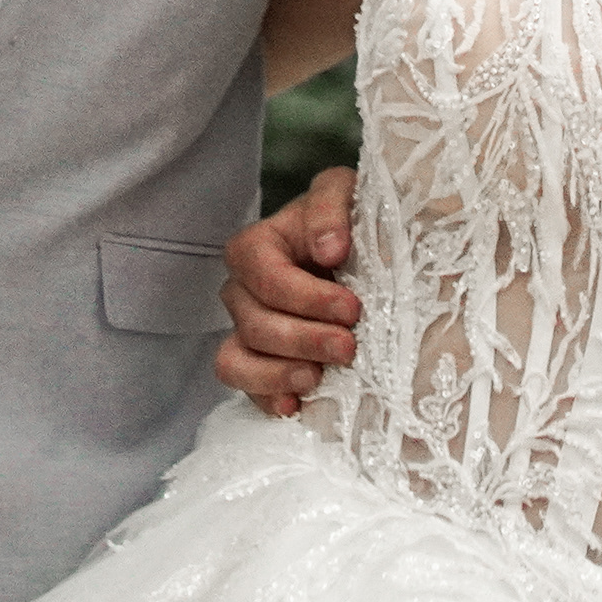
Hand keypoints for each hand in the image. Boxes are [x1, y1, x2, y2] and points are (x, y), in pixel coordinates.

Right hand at [216, 165, 359, 415]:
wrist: (366, 255)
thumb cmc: (353, 221)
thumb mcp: (347, 196)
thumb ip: (332, 208)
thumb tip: (328, 248)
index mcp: (259, 245)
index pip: (262, 274)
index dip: (304, 296)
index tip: (352, 307)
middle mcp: (244, 289)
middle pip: (254, 322)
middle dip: (302, 338)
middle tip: (348, 347)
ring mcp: (246, 328)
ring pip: (236, 359)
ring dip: (277, 373)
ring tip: (318, 378)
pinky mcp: (257, 363)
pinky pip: (244, 388)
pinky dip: (267, 398)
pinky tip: (296, 406)